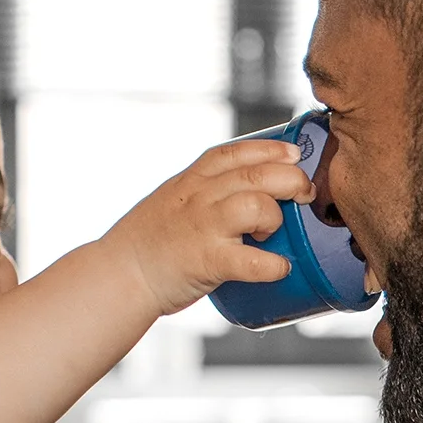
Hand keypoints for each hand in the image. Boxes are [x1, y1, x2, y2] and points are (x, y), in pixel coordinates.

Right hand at [102, 140, 314, 314]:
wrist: (119, 274)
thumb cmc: (149, 241)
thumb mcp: (174, 200)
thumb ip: (206, 191)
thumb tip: (248, 190)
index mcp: (192, 179)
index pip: (238, 151)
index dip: (272, 149)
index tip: (294, 154)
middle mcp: (199, 196)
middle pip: (258, 174)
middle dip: (291, 180)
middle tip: (304, 195)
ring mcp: (204, 227)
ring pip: (258, 206)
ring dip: (276, 218)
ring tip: (271, 234)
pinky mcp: (208, 260)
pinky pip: (254, 260)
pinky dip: (274, 265)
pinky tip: (279, 268)